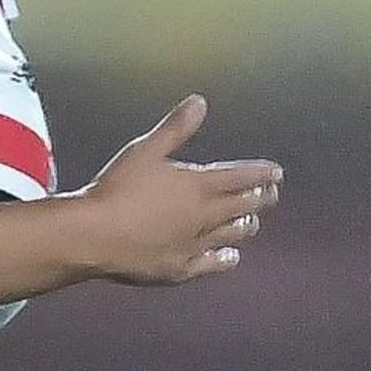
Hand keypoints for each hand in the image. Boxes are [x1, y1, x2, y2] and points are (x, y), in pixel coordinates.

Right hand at [69, 96, 282, 285]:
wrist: (93, 236)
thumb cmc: (116, 189)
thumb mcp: (144, 151)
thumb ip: (175, 129)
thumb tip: (200, 102)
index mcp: (198, 185)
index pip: (242, 177)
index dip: (261, 173)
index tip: (277, 173)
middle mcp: (204, 215)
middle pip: (243, 206)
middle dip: (260, 198)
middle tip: (271, 194)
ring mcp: (193, 245)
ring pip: (231, 234)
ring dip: (245, 226)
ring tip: (252, 221)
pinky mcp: (178, 269)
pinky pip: (210, 264)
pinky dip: (224, 259)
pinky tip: (231, 256)